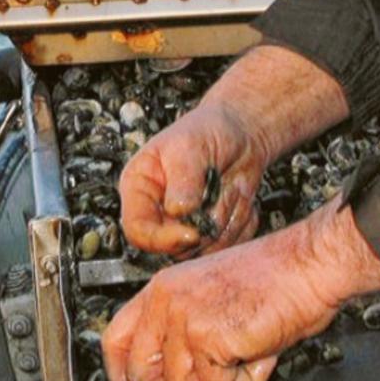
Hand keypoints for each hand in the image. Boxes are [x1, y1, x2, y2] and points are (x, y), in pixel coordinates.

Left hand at [103, 199, 379, 380]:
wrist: (310, 263)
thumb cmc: (274, 279)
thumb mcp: (209, 295)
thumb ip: (181, 327)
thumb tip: (169, 374)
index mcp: (161, 290)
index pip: (116, 339)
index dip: (120, 375)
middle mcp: (164, 303)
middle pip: (141, 373)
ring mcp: (184, 320)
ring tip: (245, 356)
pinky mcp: (209, 338)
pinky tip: (260, 354)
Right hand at [118, 46, 351, 256]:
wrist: (241, 134)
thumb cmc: (208, 131)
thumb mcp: (190, 148)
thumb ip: (183, 179)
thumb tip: (178, 211)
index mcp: (139, 190)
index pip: (137, 230)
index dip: (162, 239)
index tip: (193, 233)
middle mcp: (157, 212)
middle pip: (174, 246)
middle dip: (205, 225)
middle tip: (222, 192)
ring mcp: (184, 226)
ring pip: (204, 249)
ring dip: (227, 221)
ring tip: (231, 188)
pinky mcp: (209, 234)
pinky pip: (228, 246)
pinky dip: (242, 224)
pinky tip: (240, 198)